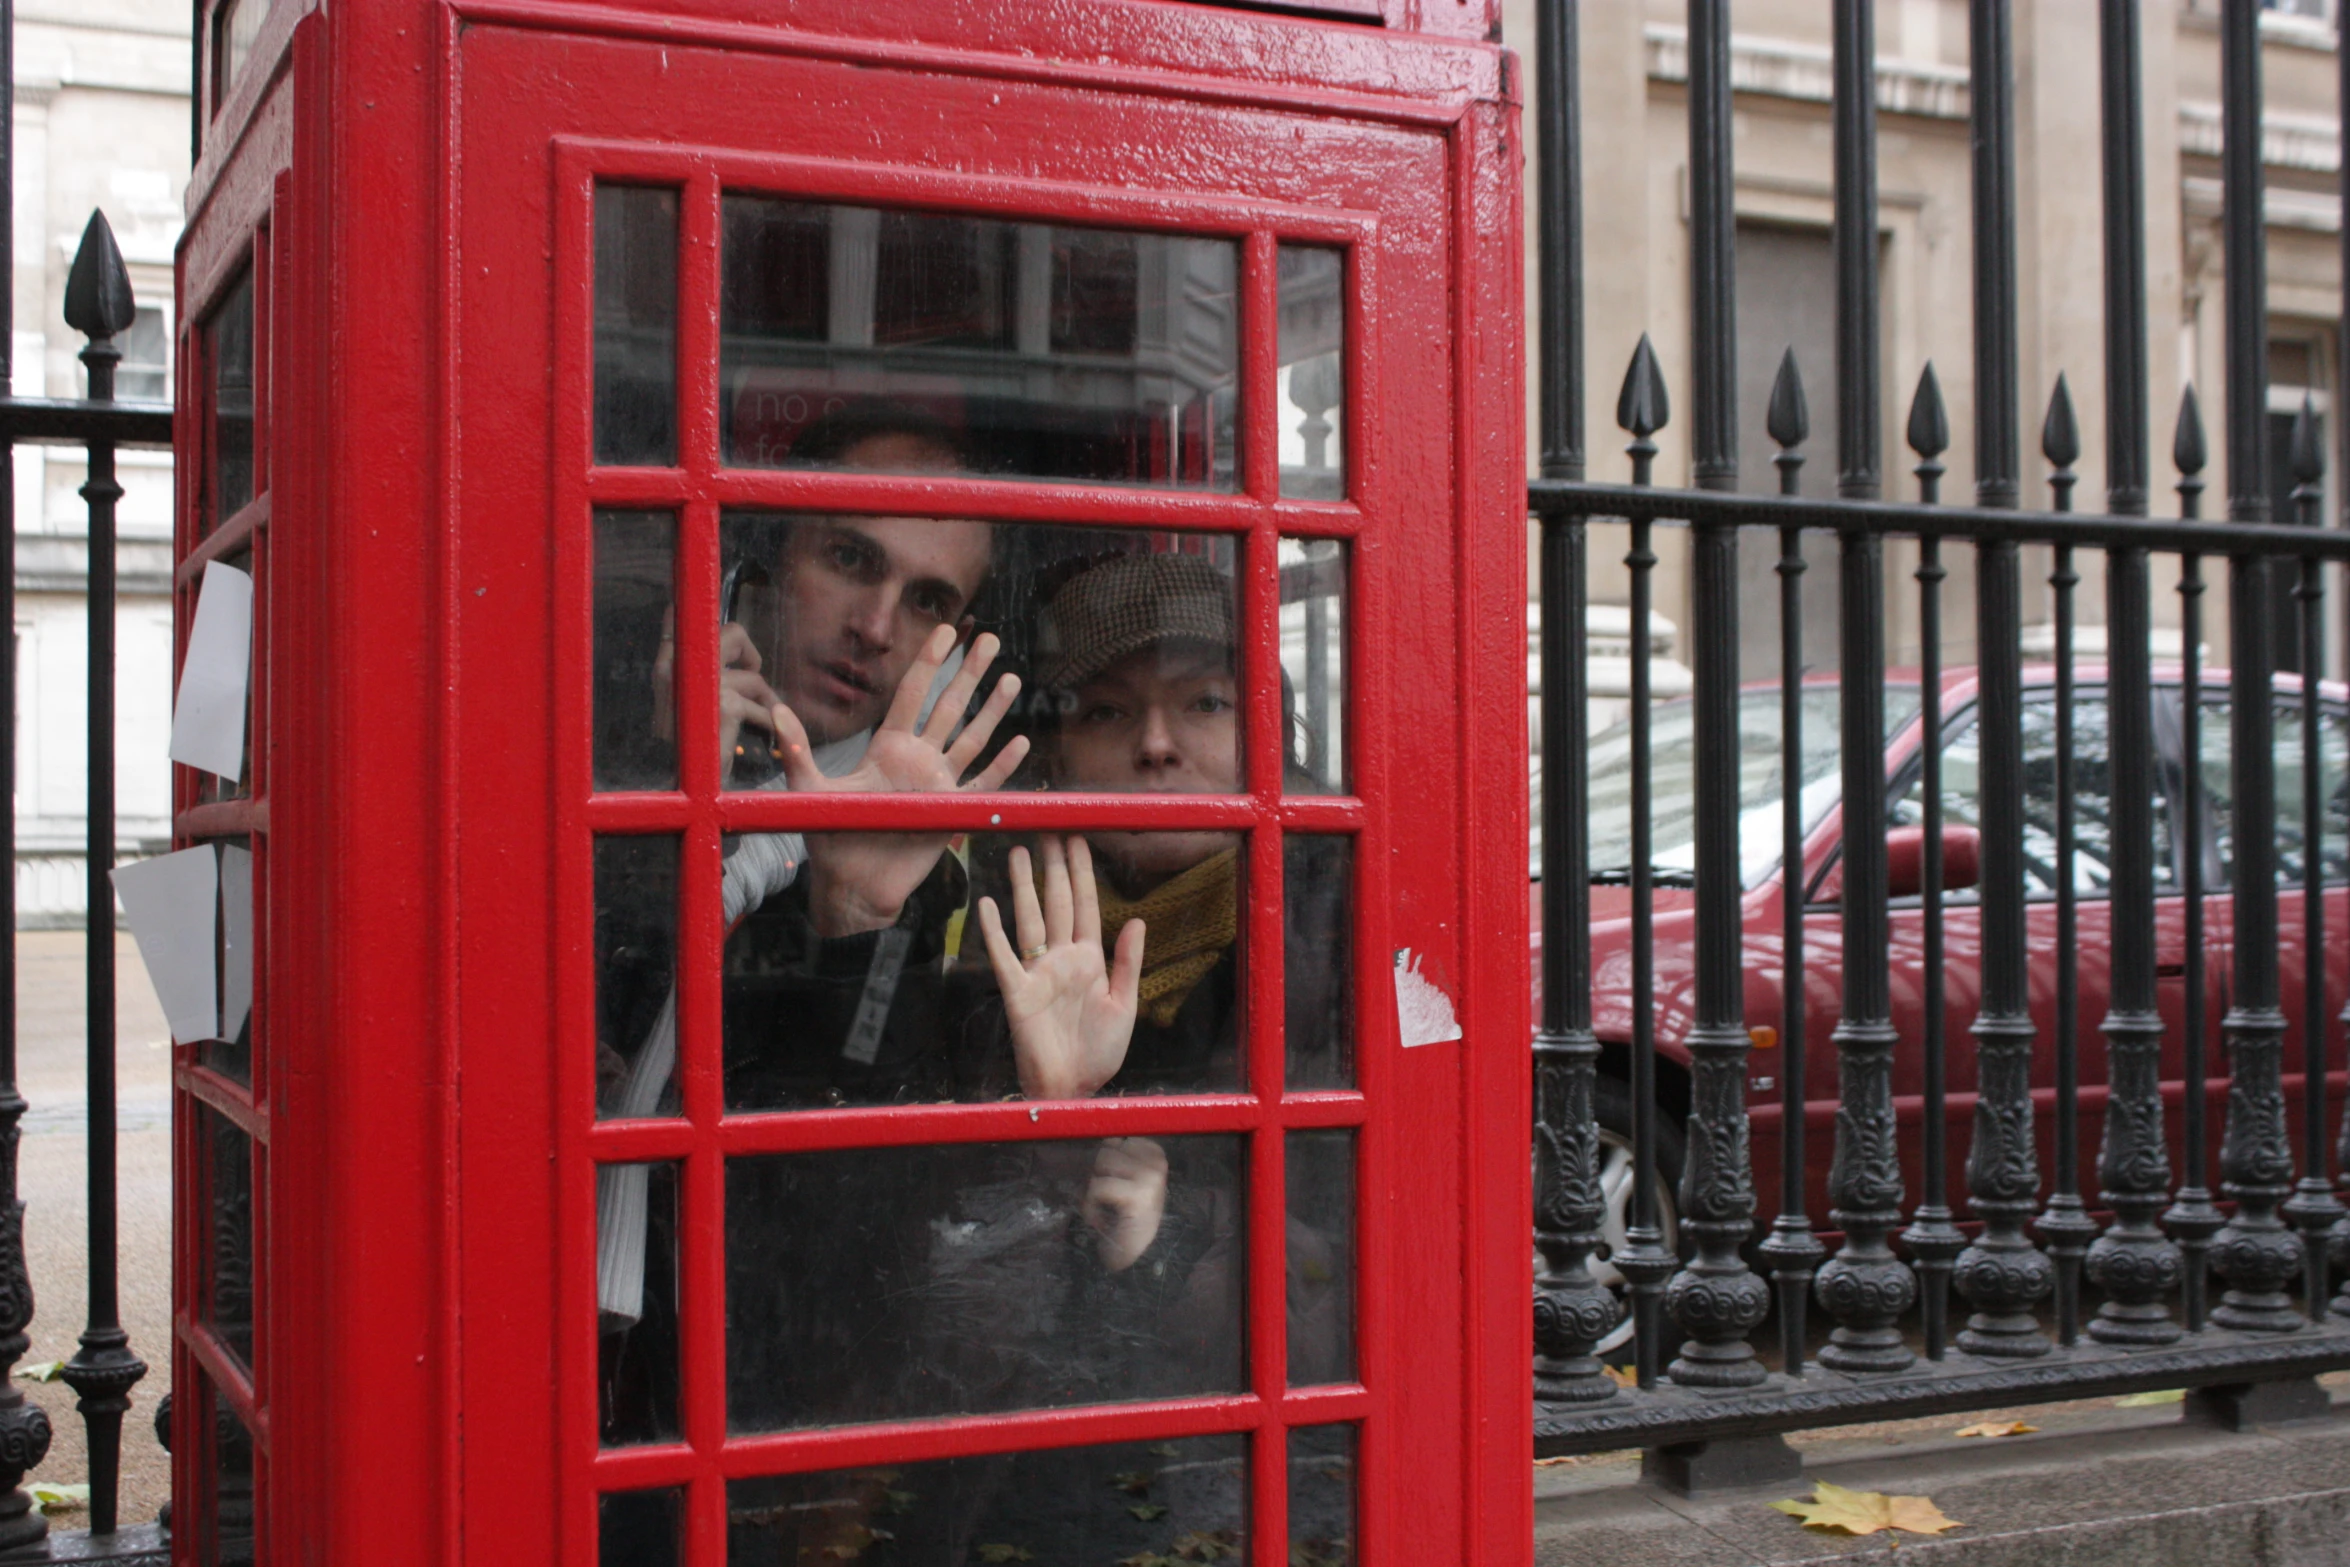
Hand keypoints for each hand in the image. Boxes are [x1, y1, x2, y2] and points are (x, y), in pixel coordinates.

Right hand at [648, 610, 784, 781]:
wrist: (678, 786)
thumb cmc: (683, 745)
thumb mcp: (683, 701)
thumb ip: (697, 672)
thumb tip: (723, 644)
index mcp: (666, 663)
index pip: (679, 616)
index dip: (708, 617)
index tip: (726, 633)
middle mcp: (679, 667)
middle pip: (732, 632)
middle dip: (750, 654)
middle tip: (752, 673)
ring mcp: (704, 684)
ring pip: (752, 675)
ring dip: (761, 698)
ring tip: (758, 715)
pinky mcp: (725, 704)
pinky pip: (760, 706)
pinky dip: (764, 721)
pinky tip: (759, 734)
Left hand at [773, 623, 1029, 936]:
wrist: (853, 884)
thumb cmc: (830, 836)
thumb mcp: (809, 788)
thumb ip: (797, 750)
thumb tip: (776, 711)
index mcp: (888, 746)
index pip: (912, 694)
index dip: (928, 661)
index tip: (944, 631)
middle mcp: (917, 758)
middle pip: (949, 706)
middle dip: (968, 672)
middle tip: (988, 639)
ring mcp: (938, 783)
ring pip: (971, 737)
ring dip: (991, 709)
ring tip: (1010, 677)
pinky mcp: (952, 811)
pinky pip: (983, 784)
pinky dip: (1003, 765)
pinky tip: (1020, 742)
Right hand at [976, 836, 1143, 1099]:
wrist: (1074, 1089)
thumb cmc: (1098, 1053)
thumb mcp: (1124, 1005)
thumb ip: (1127, 962)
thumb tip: (1136, 920)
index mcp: (1090, 960)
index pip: (1085, 906)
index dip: (1082, 873)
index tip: (1079, 840)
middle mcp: (1062, 960)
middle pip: (1056, 904)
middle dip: (1054, 868)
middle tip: (1049, 831)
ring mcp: (1037, 973)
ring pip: (1030, 920)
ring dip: (1025, 887)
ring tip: (1020, 853)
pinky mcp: (1017, 992)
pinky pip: (1004, 956)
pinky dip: (993, 931)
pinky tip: (987, 904)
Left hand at [1082, 1137, 1167, 1272]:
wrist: (1135, 1258)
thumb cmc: (1126, 1218)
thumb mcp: (1124, 1180)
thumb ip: (1114, 1159)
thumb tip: (1090, 1142)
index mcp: (1156, 1155)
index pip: (1115, 1140)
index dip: (1103, 1161)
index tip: (1108, 1183)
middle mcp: (1157, 1164)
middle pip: (1105, 1150)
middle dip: (1095, 1174)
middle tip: (1100, 1199)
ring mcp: (1149, 1179)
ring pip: (1100, 1164)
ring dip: (1091, 1189)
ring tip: (1100, 1208)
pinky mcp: (1137, 1197)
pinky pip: (1098, 1187)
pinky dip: (1090, 1205)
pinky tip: (1098, 1220)